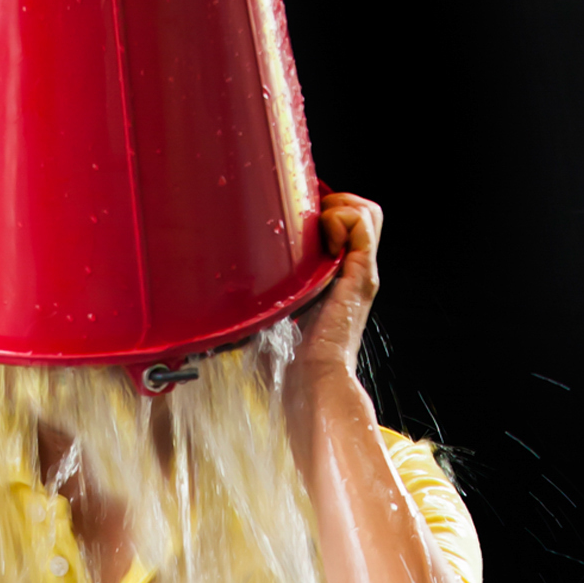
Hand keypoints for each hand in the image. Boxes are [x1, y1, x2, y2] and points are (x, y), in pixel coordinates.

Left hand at [279, 195, 389, 396]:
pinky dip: (339, 221)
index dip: (323, 208)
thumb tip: (216, 285)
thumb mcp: (271, 311)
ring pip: (367, 213)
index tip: (292, 218)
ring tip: (312, 232)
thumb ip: (261, 294)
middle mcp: (353, 268)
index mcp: (336, 274)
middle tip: (302, 221)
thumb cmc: (286, 358)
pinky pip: (361, 227)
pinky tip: (319, 244)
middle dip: (333, 202)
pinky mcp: (360, 276)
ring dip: (338, 208)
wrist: (312, 380)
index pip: (345, 222)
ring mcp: (360, 271)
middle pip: (362, 212)